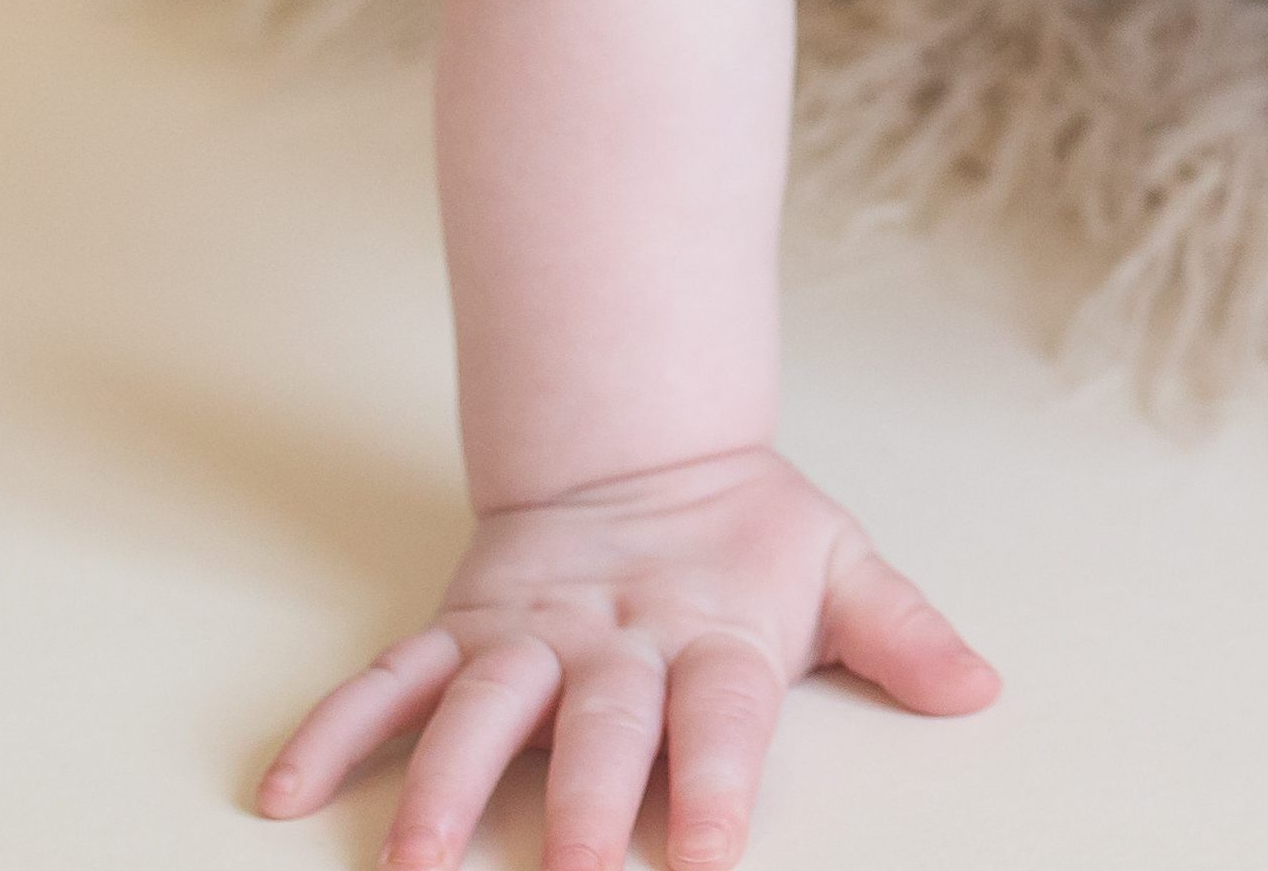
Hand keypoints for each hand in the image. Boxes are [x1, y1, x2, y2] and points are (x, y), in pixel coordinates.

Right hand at [256, 450, 997, 870]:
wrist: (636, 440)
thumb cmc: (744, 533)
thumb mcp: (836, 565)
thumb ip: (901, 634)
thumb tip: (982, 687)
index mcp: (710, 631)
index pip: (719, 715)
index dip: (718, 782)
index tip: (713, 856)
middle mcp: (612, 640)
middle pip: (599, 724)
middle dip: (588, 799)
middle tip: (580, 870)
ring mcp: (525, 635)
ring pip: (479, 709)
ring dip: (447, 784)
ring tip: (415, 859)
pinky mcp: (457, 631)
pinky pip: (385, 681)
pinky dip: (333, 730)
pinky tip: (284, 791)